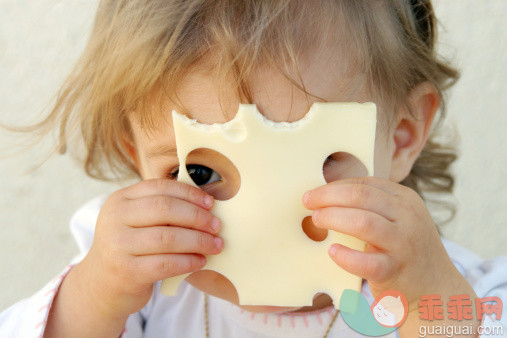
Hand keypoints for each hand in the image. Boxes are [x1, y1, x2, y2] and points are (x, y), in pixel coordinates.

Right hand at [77, 178, 222, 319]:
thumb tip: (205, 202)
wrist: (102, 285)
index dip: (190, 193)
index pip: (160, 187)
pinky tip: (201, 261)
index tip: (210, 203)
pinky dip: (188, 261)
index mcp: (120, 199)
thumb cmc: (130, 247)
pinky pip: (166, 263)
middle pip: (165, 209)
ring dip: (198, 241)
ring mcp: (118, 246)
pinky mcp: (126, 272)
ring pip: (168, 237)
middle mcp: (114, 219)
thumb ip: (160, 208)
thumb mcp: (135, 221)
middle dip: (197, 217)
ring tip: (215, 245)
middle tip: (217, 226)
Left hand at [302, 176, 470, 308]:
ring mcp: (403, 244)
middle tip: (308, 203)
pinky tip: (332, 251)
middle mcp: (408, 217)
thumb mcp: (396, 219)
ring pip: (364, 223)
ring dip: (334, 218)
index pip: (364, 184)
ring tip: (316, 220)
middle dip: (328, 197)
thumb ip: (370, 206)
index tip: (313, 194)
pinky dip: (346, 256)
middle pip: (361, 196)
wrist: (435, 289)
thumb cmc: (404, 250)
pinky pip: (367, 262)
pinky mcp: (396, 271)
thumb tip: (326, 196)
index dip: (334, 187)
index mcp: (405, 199)